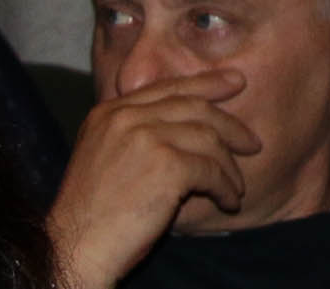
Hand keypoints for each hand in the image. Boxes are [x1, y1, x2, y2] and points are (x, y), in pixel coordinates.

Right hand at [50, 69, 258, 288]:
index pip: (167, 88)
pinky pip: (211, 169)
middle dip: (230, 124)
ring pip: (208, 138)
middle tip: (252, 141)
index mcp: (109, 113)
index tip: (234, 82)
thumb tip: (185, 126)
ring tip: (236, 187)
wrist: (76, 248)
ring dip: (228, 166)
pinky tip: (228, 201)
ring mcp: (146, 137)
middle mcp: (126, 117)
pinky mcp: (166, 164)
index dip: (206, 83)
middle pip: (194, 107)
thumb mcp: (107, 158)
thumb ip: (135, 135)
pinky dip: (225, 186)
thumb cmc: (93, 216)